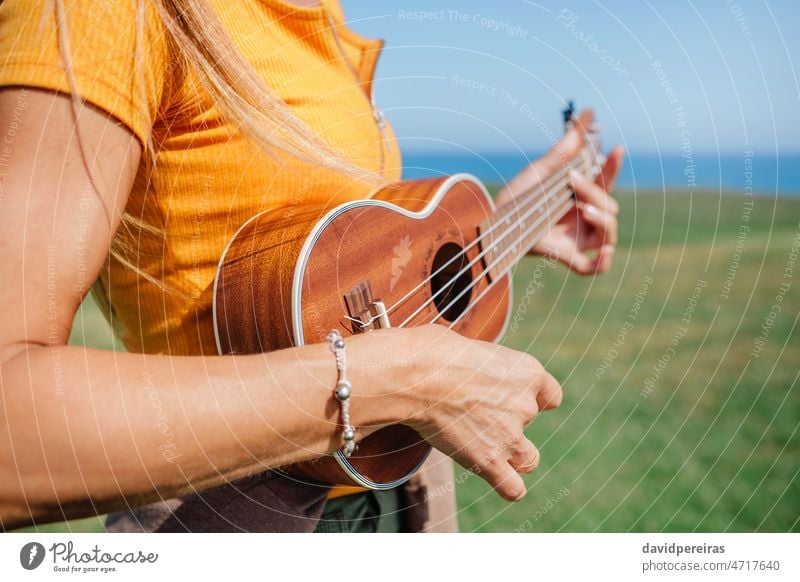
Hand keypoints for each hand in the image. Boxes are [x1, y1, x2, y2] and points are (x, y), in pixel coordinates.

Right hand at [398, 325, 562, 501]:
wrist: (419, 375)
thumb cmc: (435, 352)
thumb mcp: (474, 347)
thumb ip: (486, 367)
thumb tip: (471, 374)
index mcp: (529, 372)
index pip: (550, 395)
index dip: (531, 398)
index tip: (506, 396)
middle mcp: (526, 405)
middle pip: (528, 423)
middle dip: (506, 421)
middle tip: (472, 412)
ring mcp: (511, 436)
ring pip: (528, 460)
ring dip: (511, 456)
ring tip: (481, 444)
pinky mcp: (490, 460)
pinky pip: (512, 488)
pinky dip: (507, 486)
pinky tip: (494, 476)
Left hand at [495, 109, 624, 274]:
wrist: (491, 218)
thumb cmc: (516, 194)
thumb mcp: (544, 168)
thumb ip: (568, 146)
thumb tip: (589, 112)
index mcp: (580, 195)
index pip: (607, 181)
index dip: (613, 167)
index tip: (615, 149)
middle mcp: (582, 217)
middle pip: (610, 206)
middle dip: (596, 192)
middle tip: (572, 182)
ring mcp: (576, 238)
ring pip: (609, 234)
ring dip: (604, 220)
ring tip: (584, 210)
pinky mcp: (565, 256)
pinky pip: (592, 267)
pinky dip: (602, 263)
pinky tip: (603, 253)